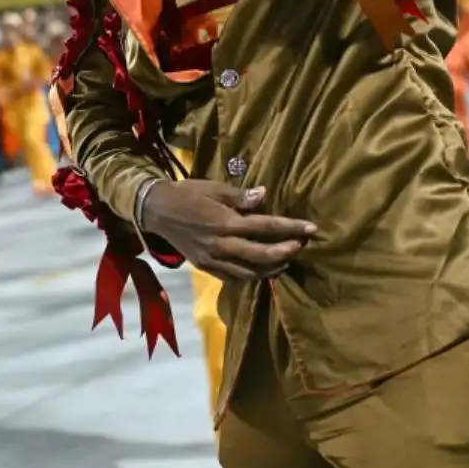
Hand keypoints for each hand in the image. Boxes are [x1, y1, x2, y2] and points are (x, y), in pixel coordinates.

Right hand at [140, 180, 316, 281]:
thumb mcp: (215, 188)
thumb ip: (240, 196)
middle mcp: (222, 245)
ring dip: (271, 269)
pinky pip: (233, 279)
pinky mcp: (206, 268)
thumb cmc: (189, 194)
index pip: (266, 227)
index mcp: (226, 222)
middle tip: (301, 246)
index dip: (291, 229)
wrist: (158, 211)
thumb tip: (264, 195)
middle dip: (286, 252)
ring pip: (249, 273)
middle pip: (262, 255)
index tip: (311, 229)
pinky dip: (251, 277)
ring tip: (285, 260)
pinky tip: (261, 270)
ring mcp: (213, 260)